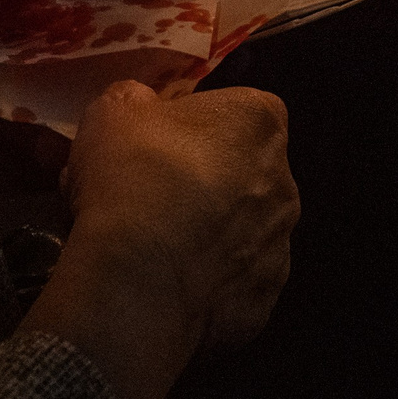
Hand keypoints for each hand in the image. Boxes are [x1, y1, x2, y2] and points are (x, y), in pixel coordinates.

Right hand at [18, 81, 296, 398]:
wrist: (138, 279)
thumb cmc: (132, 175)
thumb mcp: (113, 110)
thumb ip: (138, 100)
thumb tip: (144, 109)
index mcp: (259, 121)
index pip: (239, 109)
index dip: (198, 124)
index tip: (160, 142)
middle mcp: (284, 180)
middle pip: (244, 170)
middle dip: (207, 178)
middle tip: (153, 193)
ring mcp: (280, 244)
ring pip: (242, 229)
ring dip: (210, 231)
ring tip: (156, 245)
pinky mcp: (266, 298)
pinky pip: (235, 280)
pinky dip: (208, 280)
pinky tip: (169, 281)